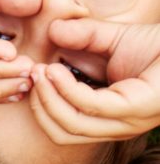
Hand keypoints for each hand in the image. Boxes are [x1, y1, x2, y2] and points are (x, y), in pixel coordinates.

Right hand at [29, 18, 159, 142]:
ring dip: (47, 99)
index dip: (41, 105)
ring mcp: (125, 122)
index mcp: (110, 117)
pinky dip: (65, 90)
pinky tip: (55, 70)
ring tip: (40, 71)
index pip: (63, 128)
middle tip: (31, 74)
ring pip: (70, 125)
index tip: (31, 75)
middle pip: (61, 132)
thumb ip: (84, 36)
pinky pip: (87, 106)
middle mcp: (116, 126)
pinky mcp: (133, 110)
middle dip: (39, 105)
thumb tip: (52, 31)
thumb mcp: (115, 39)